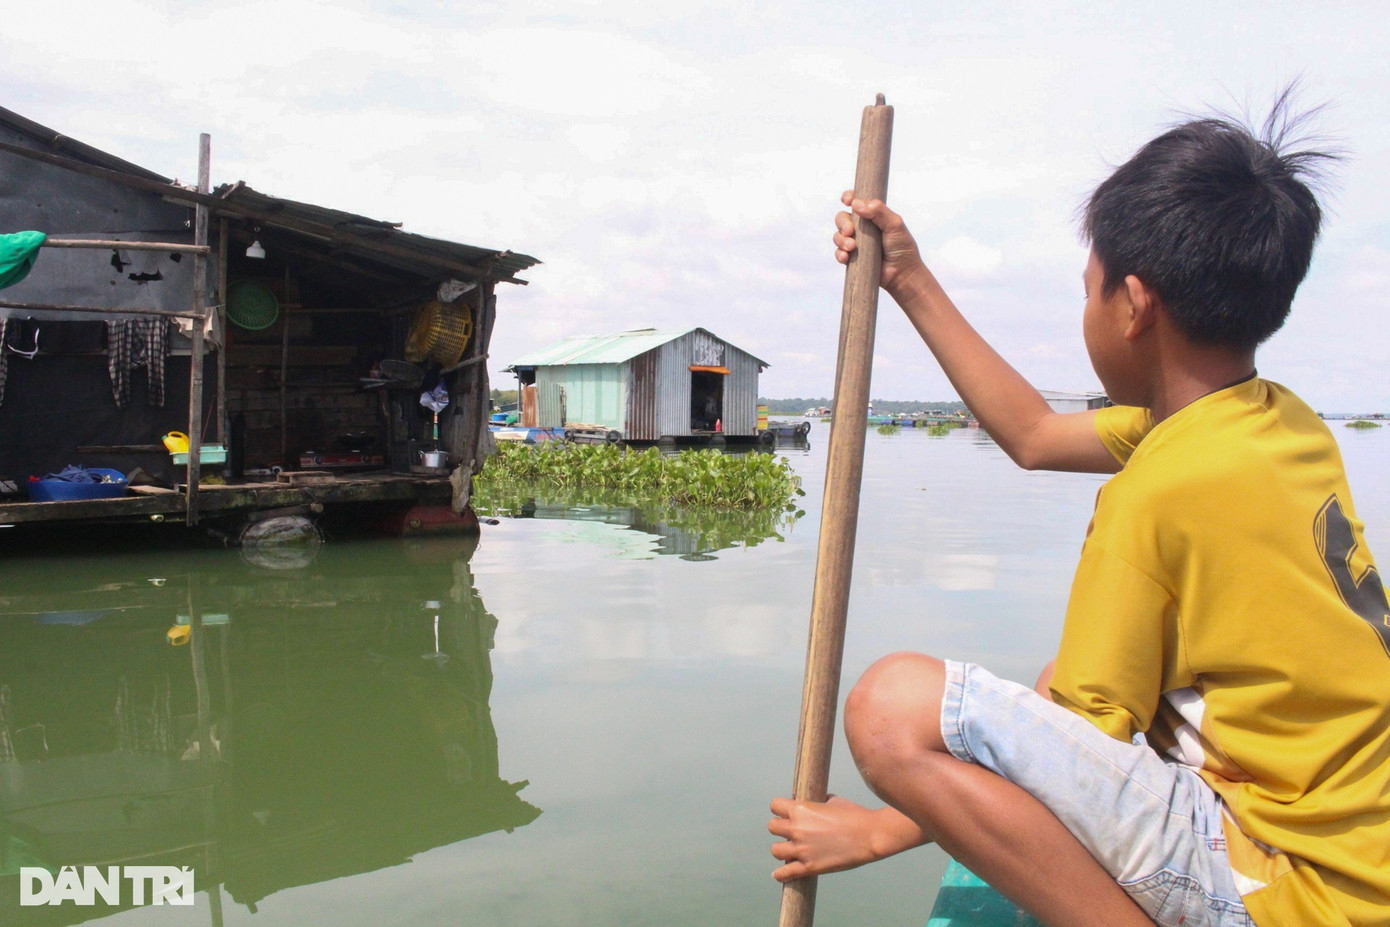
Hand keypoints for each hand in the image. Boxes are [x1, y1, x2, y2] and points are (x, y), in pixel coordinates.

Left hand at [768, 795, 883, 881]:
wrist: (870, 835)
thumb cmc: (855, 815)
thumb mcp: (834, 801)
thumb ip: (820, 802)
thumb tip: (818, 801)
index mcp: (801, 809)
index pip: (775, 805)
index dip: (780, 809)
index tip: (786, 813)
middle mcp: (797, 828)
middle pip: (772, 827)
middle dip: (781, 828)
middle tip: (790, 832)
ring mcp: (802, 849)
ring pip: (775, 850)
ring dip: (782, 849)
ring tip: (789, 850)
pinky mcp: (810, 867)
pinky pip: (786, 873)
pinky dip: (781, 874)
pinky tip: (779, 874)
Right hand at [832, 192, 926, 292]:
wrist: (902, 273)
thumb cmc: (902, 247)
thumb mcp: (895, 225)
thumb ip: (879, 211)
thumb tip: (856, 204)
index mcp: (873, 216)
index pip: (856, 202)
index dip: (848, 198)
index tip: (847, 200)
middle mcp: (862, 228)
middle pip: (842, 218)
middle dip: (842, 223)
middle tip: (850, 231)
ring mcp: (856, 243)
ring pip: (838, 235)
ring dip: (841, 240)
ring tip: (851, 247)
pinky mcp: (852, 258)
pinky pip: (838, 253)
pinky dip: (840, 254)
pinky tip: (846, 257)